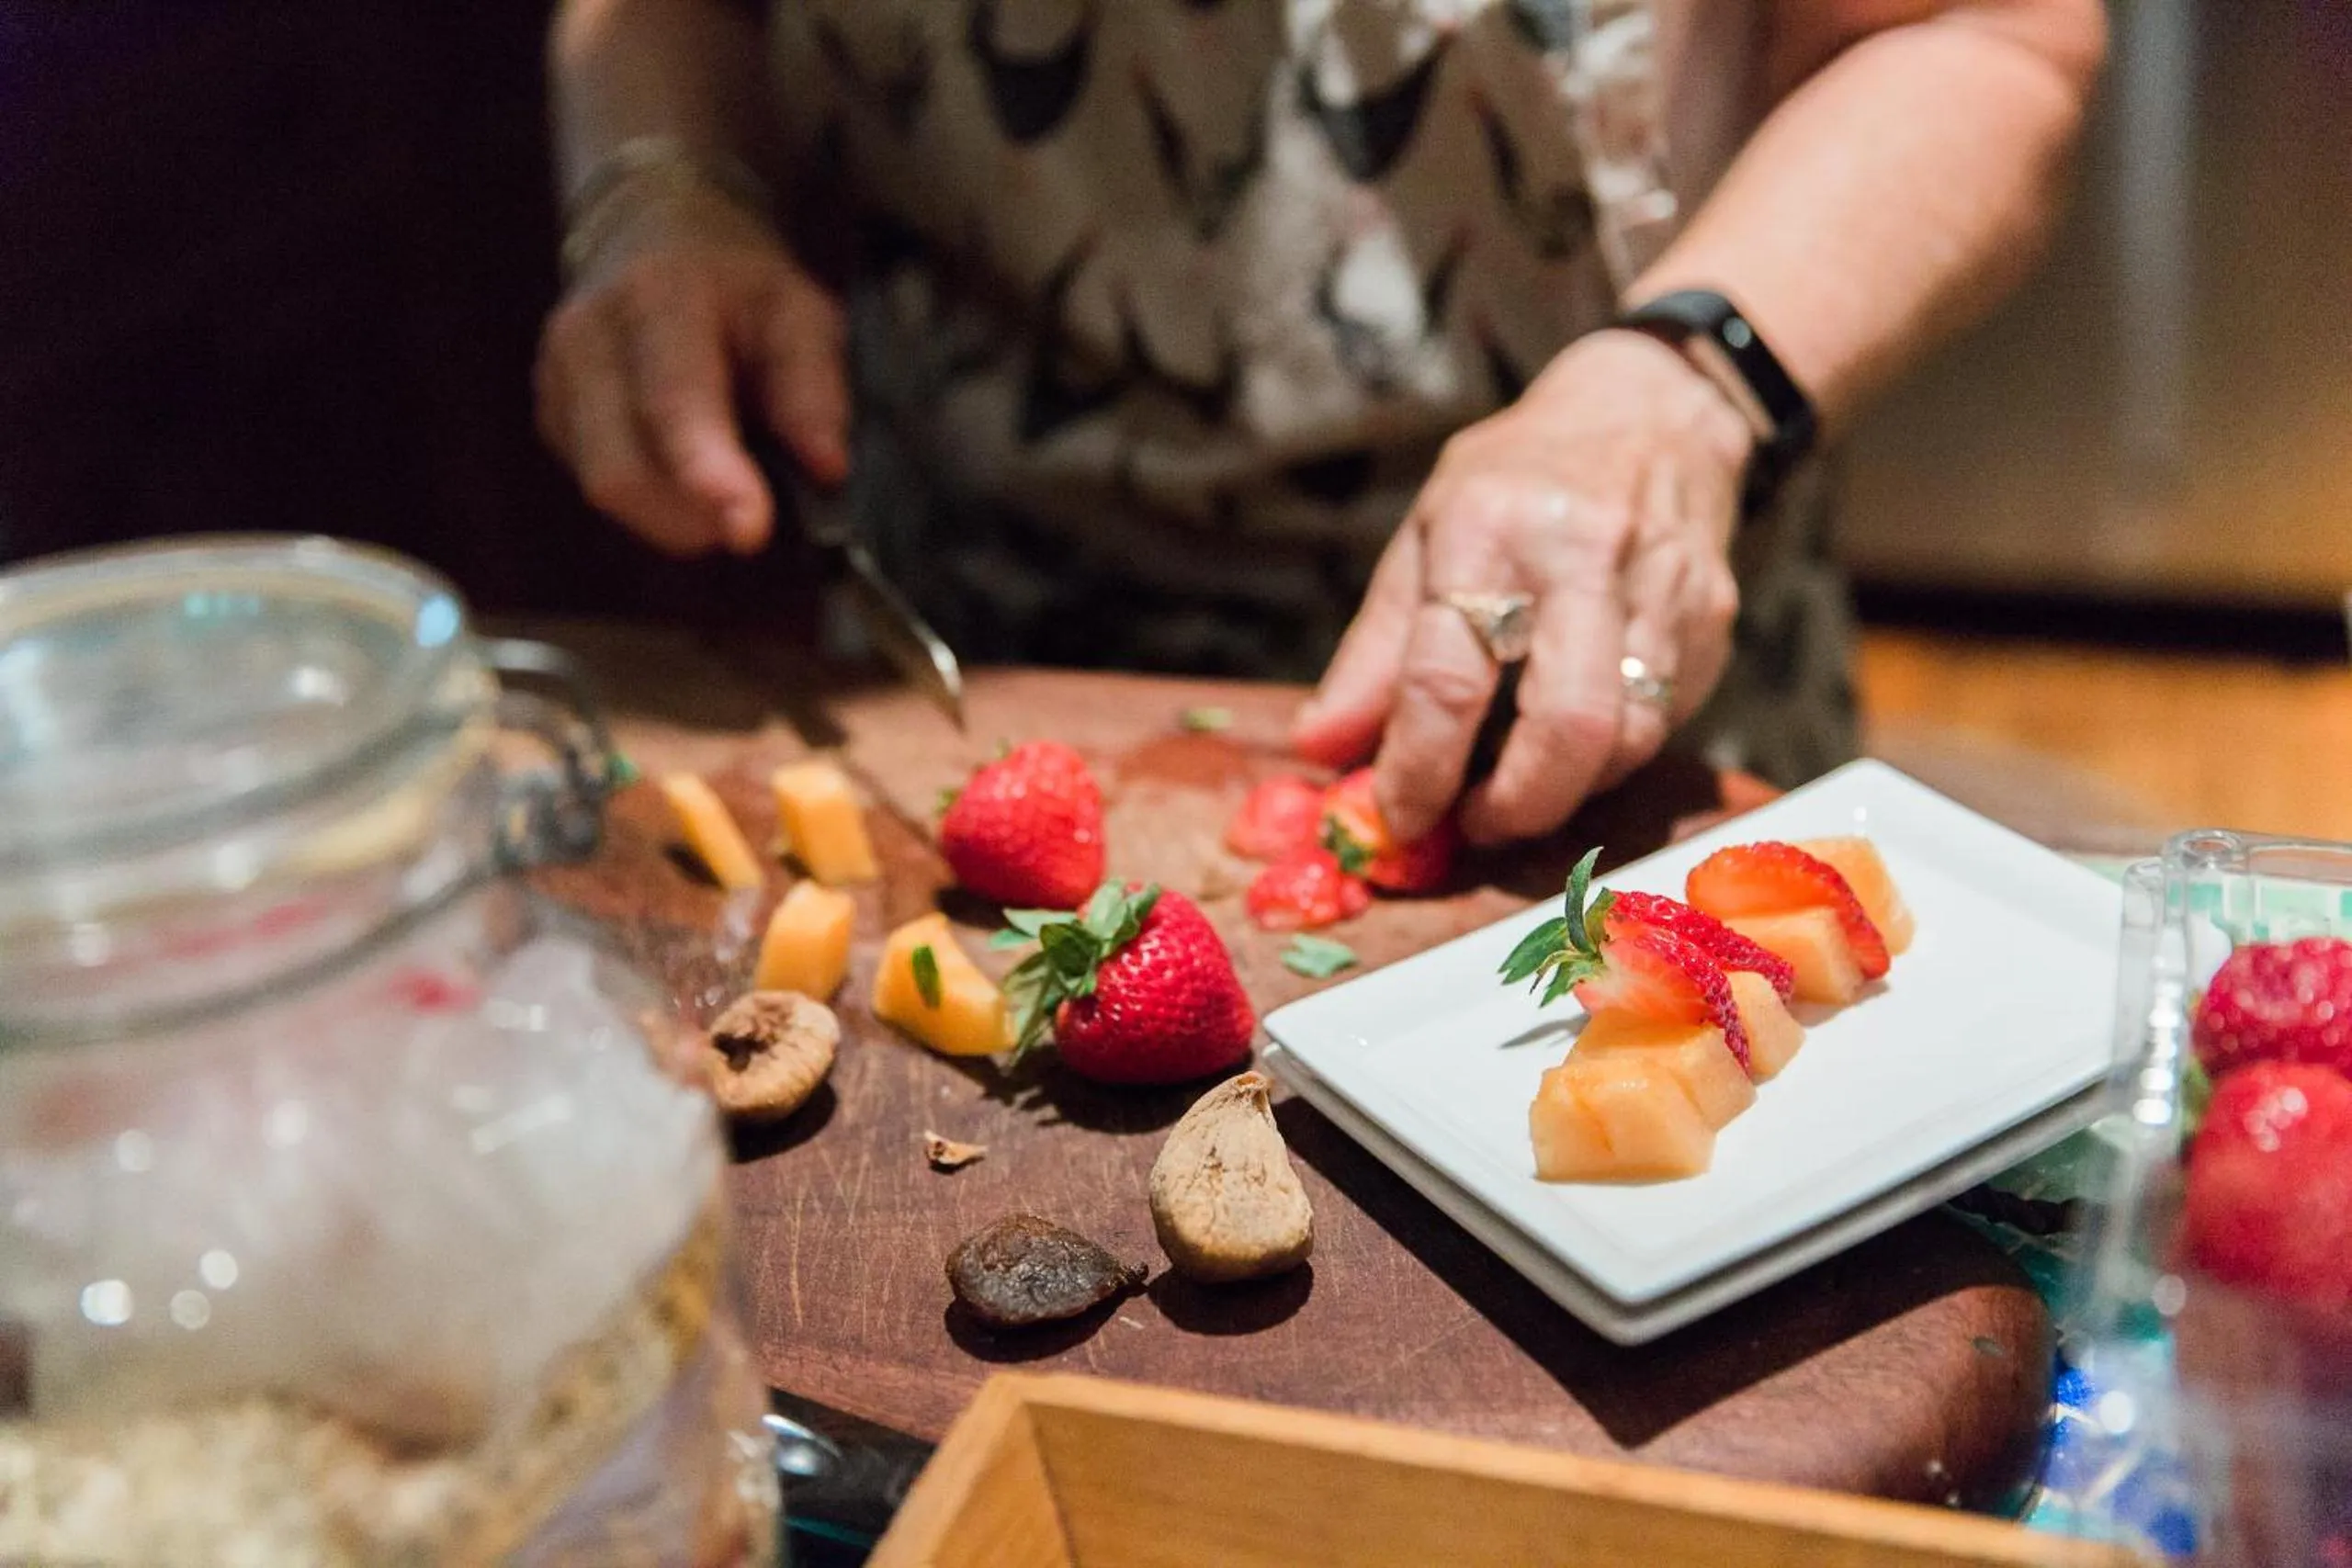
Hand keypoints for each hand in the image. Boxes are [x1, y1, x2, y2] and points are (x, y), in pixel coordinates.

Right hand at [534, 184, 848, 556]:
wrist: (658, 241)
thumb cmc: (739, 289)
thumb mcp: (801, 313)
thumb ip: (814, 388)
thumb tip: (826, 467)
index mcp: (659, 296)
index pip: (674, 402)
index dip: (709, 475)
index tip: (750, 530)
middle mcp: (589, 335)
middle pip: (620, 469)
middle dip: (694, 518)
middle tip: (753, 521)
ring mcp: (559, 379)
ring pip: (603, 489)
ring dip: (675, 518)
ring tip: (726, 492)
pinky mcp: (553, 417)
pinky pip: (597, 487)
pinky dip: (653, 504)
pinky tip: (686, 475)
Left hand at [1293, 330, 1750, 845]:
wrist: (1654, 410)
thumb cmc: (1517, 482)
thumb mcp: (1424, 536)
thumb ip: (1373, 653)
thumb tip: (1319, 749)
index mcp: (1489, 529)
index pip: (1449, 680)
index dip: (1418, 770)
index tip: (1399, 816)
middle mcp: (1583, 555)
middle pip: (1566, 726)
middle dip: (1517, 804)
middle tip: (1476, 823)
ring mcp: (1662, 587)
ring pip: (1626, 739)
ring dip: (1566, 793)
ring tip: (1517, 791)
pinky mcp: (1712, 619)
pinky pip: (1663, 723)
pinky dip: (1609, 759)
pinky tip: (1571, 748)